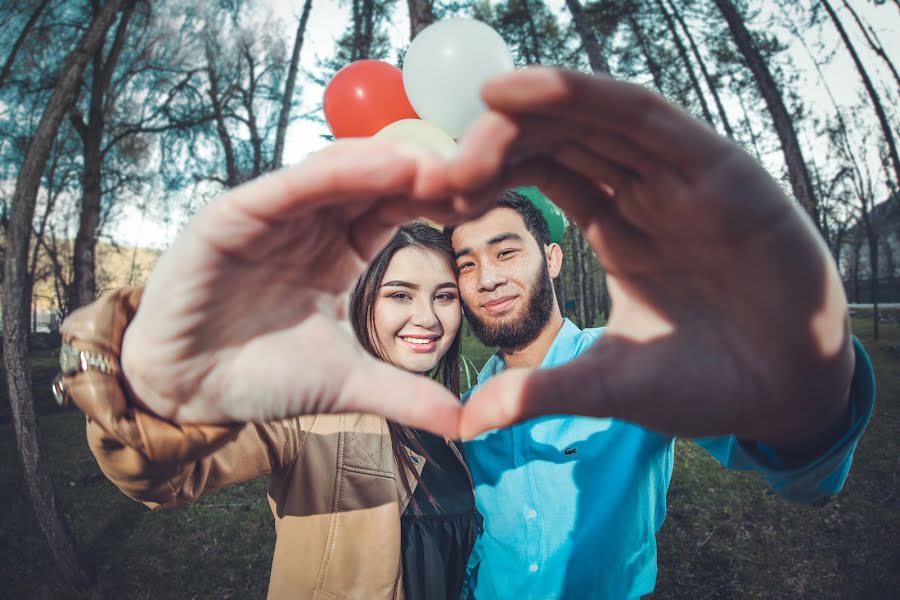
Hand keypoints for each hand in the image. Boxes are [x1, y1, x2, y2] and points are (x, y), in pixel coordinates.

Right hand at [121, 140, 462, 437]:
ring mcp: (271, 217)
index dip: (436, 200)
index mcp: (338, 252)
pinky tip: (375, 166)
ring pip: (333, 173)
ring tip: (432, 163)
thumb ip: (406, 395)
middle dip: (419, 172)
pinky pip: (285, 188)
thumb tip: (468, 424)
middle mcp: (308, 225)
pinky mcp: (230, 218)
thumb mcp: (347, 383)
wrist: (188, 394)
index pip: (394, 210)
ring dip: (383, 163)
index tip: (482, 196)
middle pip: (372, 181)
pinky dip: (330, 175)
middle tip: (471, 165)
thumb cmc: (261, 376)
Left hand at [450, 67, 854, 443]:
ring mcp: (680, 177)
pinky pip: (648, 119)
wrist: (787, 395)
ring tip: (481, 101)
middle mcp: (645, 191)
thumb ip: (540, 390)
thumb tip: (468, 423)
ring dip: (537, 107)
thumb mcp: (607, 383)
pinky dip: (592, 97)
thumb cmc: (703, 384)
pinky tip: (534, 88)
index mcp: (618, 226)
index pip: (545, 172)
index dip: (489, 172)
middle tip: (443, 163)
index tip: (434, 190)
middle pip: (562, 138)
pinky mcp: (720, 169)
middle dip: (500, 140)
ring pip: (598, 118)